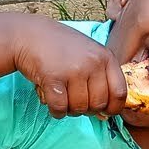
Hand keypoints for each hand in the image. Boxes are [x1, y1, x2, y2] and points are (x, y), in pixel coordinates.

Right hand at [9, 16, 126, 118]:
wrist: (28, 34)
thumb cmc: (61, 47)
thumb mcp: (89, 54)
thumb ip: (101, 79)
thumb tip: (106, 114)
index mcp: (106, 57)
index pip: (120, 93)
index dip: (113, 108)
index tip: (104, 111)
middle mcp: (93, 63)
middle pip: (99, 104)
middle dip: (88, 110)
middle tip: (77, 102)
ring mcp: (73, 70)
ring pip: (80, 108)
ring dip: (71, 110)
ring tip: (64, 99)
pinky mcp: (53, 78)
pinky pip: (60, 108)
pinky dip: (56, 111)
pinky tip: (52, 103)